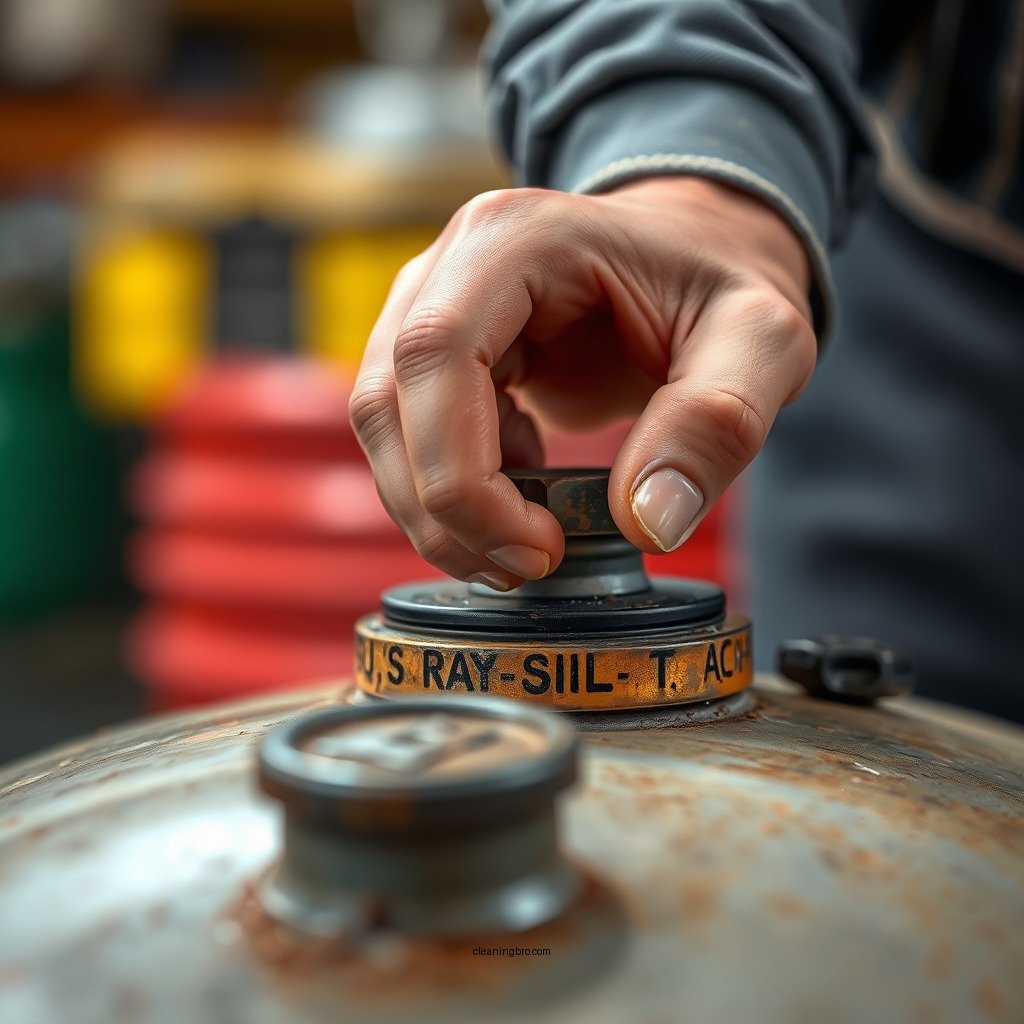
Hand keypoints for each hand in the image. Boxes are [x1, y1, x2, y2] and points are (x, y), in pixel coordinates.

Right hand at [350, 176, 815, 589]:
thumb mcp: (761, 340)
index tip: (539, 547)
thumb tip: (647, 524)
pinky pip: (409, 433)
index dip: (462, 472)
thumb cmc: (724, 282)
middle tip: (529, 567)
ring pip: (383, 426)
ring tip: (526, 545)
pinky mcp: (437, 351)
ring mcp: (432, 303)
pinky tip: (525, 491)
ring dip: (438, 510)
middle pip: (388, 400)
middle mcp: (451, 263)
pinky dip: (453, 488)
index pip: (436, 355)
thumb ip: (715, 421)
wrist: (697, 255)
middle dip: (444, 510)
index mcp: (517, 238)